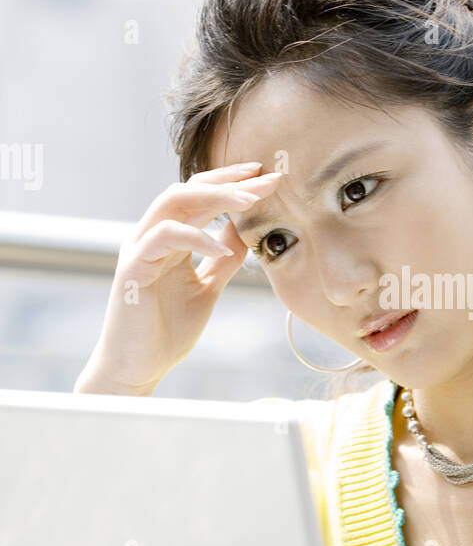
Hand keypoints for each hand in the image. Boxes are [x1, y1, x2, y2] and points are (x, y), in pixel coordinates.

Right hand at [75, 162, 283, 394]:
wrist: (137, 368)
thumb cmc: (167, 330)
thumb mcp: (208, 288)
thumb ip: (224, 259)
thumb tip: (244, 231)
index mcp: (169, 237)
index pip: (201, 196)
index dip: (233, 183)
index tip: (267, 178)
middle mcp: (152, 235)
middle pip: (189, 188)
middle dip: (230, 181)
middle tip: (266, 178)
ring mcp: (139, 248)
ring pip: (173, 201)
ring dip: (214, 196)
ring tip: (249, 202)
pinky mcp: (132, 267)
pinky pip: (164, 236)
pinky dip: (196, 237)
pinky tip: (222, 249)